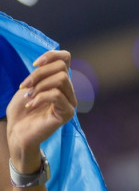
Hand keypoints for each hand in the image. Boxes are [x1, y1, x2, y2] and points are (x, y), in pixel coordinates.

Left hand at [6, 50, 76, 173]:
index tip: (34, 64)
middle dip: (39, 74)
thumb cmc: (20, 112)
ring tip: (28, 97)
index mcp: (59, 81)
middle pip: (61, 68)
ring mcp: (70, 101)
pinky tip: (30, 105)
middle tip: (24, 86)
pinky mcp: (67, 113)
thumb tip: (47, 64)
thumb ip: (39, 75)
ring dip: (40, 86)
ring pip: (61, 79)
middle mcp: (68, 89)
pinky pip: (57, 95)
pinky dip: (40, 97)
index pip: (65, 58)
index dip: (51, 55)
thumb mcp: (27, 88)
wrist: (16, 135)